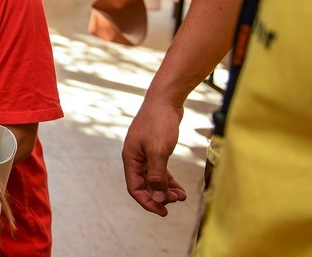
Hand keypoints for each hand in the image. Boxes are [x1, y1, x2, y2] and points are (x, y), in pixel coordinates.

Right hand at [122, 100, 187, 215]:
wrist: (165, 100)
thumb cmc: (159, 123)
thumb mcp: (158, 151)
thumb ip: (157, 176)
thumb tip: (158, 197)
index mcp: (131, 158)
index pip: (134, 188)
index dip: (147, 202)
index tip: (163, 211)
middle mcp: (136, 158)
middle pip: (144, 185)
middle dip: (159, 196)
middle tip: (176, 201)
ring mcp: (145, 153)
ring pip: (153, 179)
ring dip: (166, 189)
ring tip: (181, 197)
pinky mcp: (155, 149)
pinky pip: (160, 170)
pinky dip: (169, 180)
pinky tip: (179, 187)